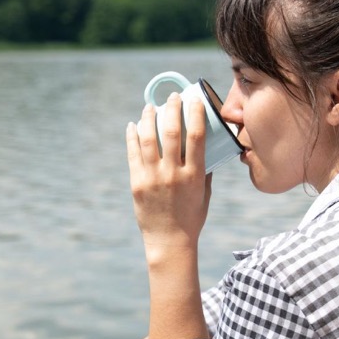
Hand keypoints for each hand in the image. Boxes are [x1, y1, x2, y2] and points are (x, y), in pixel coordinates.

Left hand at [126, 94, 212, 257]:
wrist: (169, 241)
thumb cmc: (191, 218)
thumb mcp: (204, 194)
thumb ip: (205, 171)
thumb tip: (206, 148)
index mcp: (194, 174)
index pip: (196, 136)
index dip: (194, 113)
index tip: (193, 100)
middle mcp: (173, 173)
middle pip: (172, 132)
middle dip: (171, 109)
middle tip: (171, 97)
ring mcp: (153, 178)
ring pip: (149, 139)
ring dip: (148, 118)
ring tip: (149, 107)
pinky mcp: (137, 183)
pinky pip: (133, 154)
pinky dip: (132, 137)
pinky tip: (133, 126)